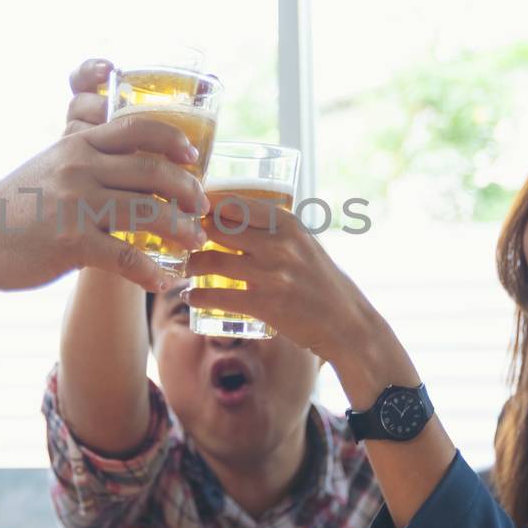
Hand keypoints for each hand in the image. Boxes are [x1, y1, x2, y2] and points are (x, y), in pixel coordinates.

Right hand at [0, 62, 208, 293]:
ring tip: (194, 242)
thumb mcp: (51, 167)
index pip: (137, 128)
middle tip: (203, 206)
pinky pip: (125, 257)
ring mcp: (76, 204)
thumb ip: (87, 162)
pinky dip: (149, 272)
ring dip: (180, 229)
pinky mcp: (70, 242)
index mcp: (77, 145)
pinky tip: (161, 281)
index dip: (173, 140)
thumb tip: (135, 170)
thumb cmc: (17, 207)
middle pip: (152, 170)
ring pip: (147, 212)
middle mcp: (79, 168)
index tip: (193, 157)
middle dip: (187, 189)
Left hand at [181, 196, 370, 362]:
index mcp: (288, 223)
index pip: (234, 204)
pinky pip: (219, 296)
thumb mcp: (304, 244)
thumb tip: (229, 218)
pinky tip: (191, 298)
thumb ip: (273, 231)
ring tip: (186, 268)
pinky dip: (198, 297)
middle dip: (193, 234)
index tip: (188, 211)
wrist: (346, 322)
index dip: (205, 206)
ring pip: (212, 261)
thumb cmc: (321, 281)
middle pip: (218, 228)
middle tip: (181, 240)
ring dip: (191, 265)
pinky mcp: (266, 304)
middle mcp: (279, 243)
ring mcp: (272, 274)